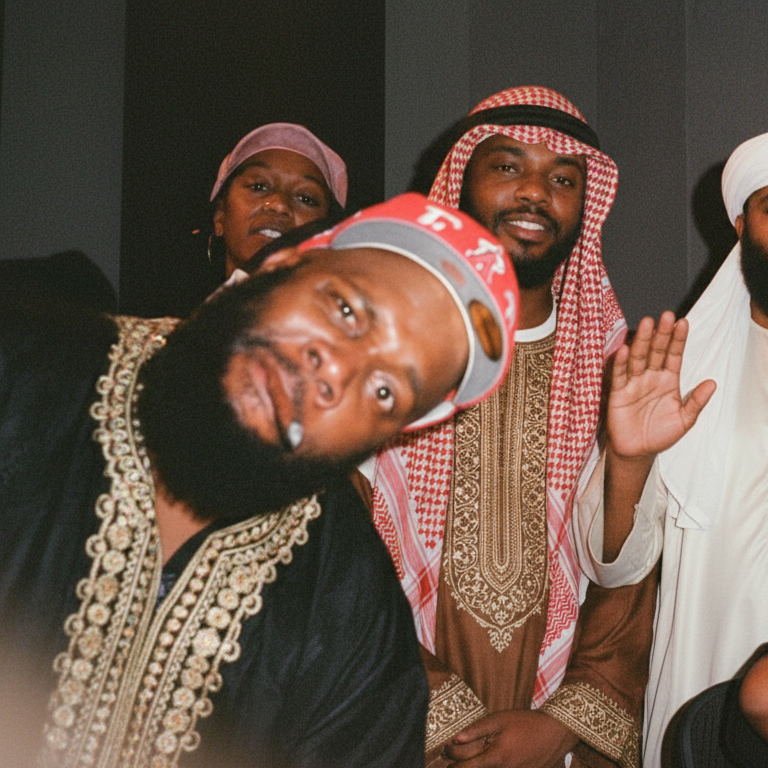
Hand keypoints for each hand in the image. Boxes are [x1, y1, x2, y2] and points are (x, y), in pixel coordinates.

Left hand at [443, 710, 577, 766]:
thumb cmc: (525, 722)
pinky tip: (488, 762)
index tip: (447, 752)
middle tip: (452, 759)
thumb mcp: (499, 719)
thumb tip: (455, 739)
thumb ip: (476, 730)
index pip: (466, 767)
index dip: (453, 761)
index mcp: (497, 757)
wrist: (554, 733)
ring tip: (468, 760)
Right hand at [607, 311, 715, 460]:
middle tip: (666, 316)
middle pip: (656, 352)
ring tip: (647, 325)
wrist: (638, 452)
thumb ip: (696, 401)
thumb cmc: (660, 434)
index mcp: (668, 381)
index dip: (678, 340)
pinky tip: (625, 350)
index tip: (683, 323)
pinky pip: (620, 375)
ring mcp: (634, 383)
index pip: (674, 356)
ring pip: (638, 358)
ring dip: (642, 342)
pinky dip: (621, 363)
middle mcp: (651, 377)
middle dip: (661, 334)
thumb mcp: (684, 420)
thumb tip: (713, 383)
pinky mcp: (618, 392)